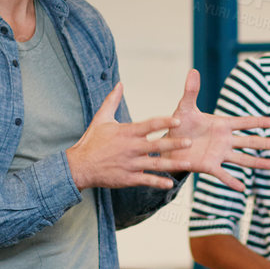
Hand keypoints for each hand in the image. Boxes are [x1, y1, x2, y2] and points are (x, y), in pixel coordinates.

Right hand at [66, 84, 188, 190]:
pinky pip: (146, 180)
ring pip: (155, 164)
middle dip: (174, 143)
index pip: (149, 125)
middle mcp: (131, 148)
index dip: (165, 122)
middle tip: (190, 142)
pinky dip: (158, 182)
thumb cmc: (92, 141)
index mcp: (127, 132)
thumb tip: (119, 84)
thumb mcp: (101, 118)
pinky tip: (170, 184)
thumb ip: (112, 101)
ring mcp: (130, 164)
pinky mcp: (128, 178)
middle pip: (157, 145)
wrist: (79, 166)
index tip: (178, 120)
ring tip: (189, 163)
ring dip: (173, 164)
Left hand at [162, 69, 269, 191]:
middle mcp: (224, 140)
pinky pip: (223, 175)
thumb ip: (191, 91)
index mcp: (222, 124)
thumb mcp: (185, 108)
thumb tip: (193, 70)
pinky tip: (242, 189)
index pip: (244, 122)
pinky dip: (232, 181)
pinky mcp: (209, 166)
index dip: (259, 122)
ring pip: (242, 159)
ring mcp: (219, 154)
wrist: (167, 145)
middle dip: (266, 144)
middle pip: (249, 141)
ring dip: (257, 162)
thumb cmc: (179, 125)